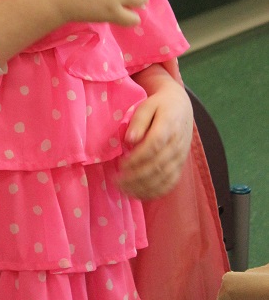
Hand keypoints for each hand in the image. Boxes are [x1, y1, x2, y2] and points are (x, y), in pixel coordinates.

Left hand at [117, 75, 192, 199]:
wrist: (181, 108)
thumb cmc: (159, 105)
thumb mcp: (147, 105)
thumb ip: (138, 121)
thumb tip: (130, 140)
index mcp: (169, 125)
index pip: (154, 146)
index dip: (137, 158)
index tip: (121, 164)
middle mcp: (177, 144)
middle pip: (158, 165)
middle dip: (136, 177)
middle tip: (117, 180)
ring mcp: (180, 157)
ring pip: (164, 178)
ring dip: (143, 187)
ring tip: (124, 189)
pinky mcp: (180, 166)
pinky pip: (170, 183)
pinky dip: (155, 192)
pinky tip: (139, 194)